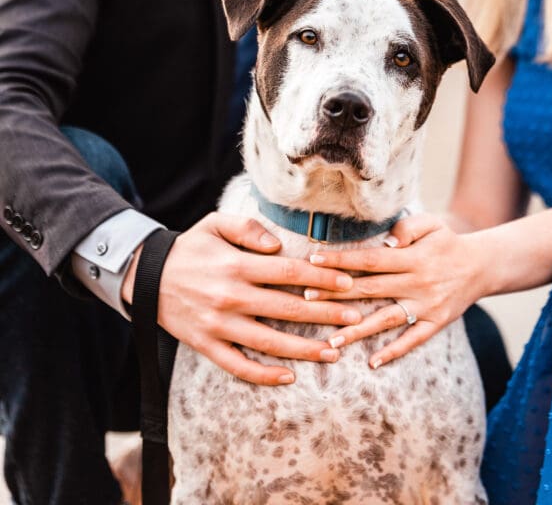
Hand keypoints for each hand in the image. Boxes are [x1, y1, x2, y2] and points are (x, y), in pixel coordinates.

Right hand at [123, 212, 361, 385]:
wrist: (146, 277)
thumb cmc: (189, 248)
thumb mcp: (214, 224)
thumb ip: (247, 229)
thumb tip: (277, 245)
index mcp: (237, 266)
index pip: (289, 272)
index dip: (320, 277)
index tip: (348, 282)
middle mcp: (231, 297)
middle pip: (287, 309)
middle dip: (325, 314)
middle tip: (355, 318)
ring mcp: (219, 325)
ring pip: (269, 342)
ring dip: (304, 350)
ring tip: (334, 353)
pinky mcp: (207, 345)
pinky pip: (239, 366)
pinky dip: (264, 375)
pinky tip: (289, 376)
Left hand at [305, 213, 485, 369]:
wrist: (482, 266)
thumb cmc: (447, 242)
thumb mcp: (431, 224)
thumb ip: (406, 227)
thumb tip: (385, 241)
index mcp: (413, 257)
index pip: (370, 258)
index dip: (342, 260)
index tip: (314, 261)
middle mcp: (418, 282)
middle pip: (371, 289)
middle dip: (337, 294)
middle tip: (306, 299)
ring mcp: (426, 305)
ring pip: (387, 319)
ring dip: (358, 329)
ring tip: (331, 339)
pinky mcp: (435, 323)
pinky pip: (413, 340)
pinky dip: (394, 351)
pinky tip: (373, 362)